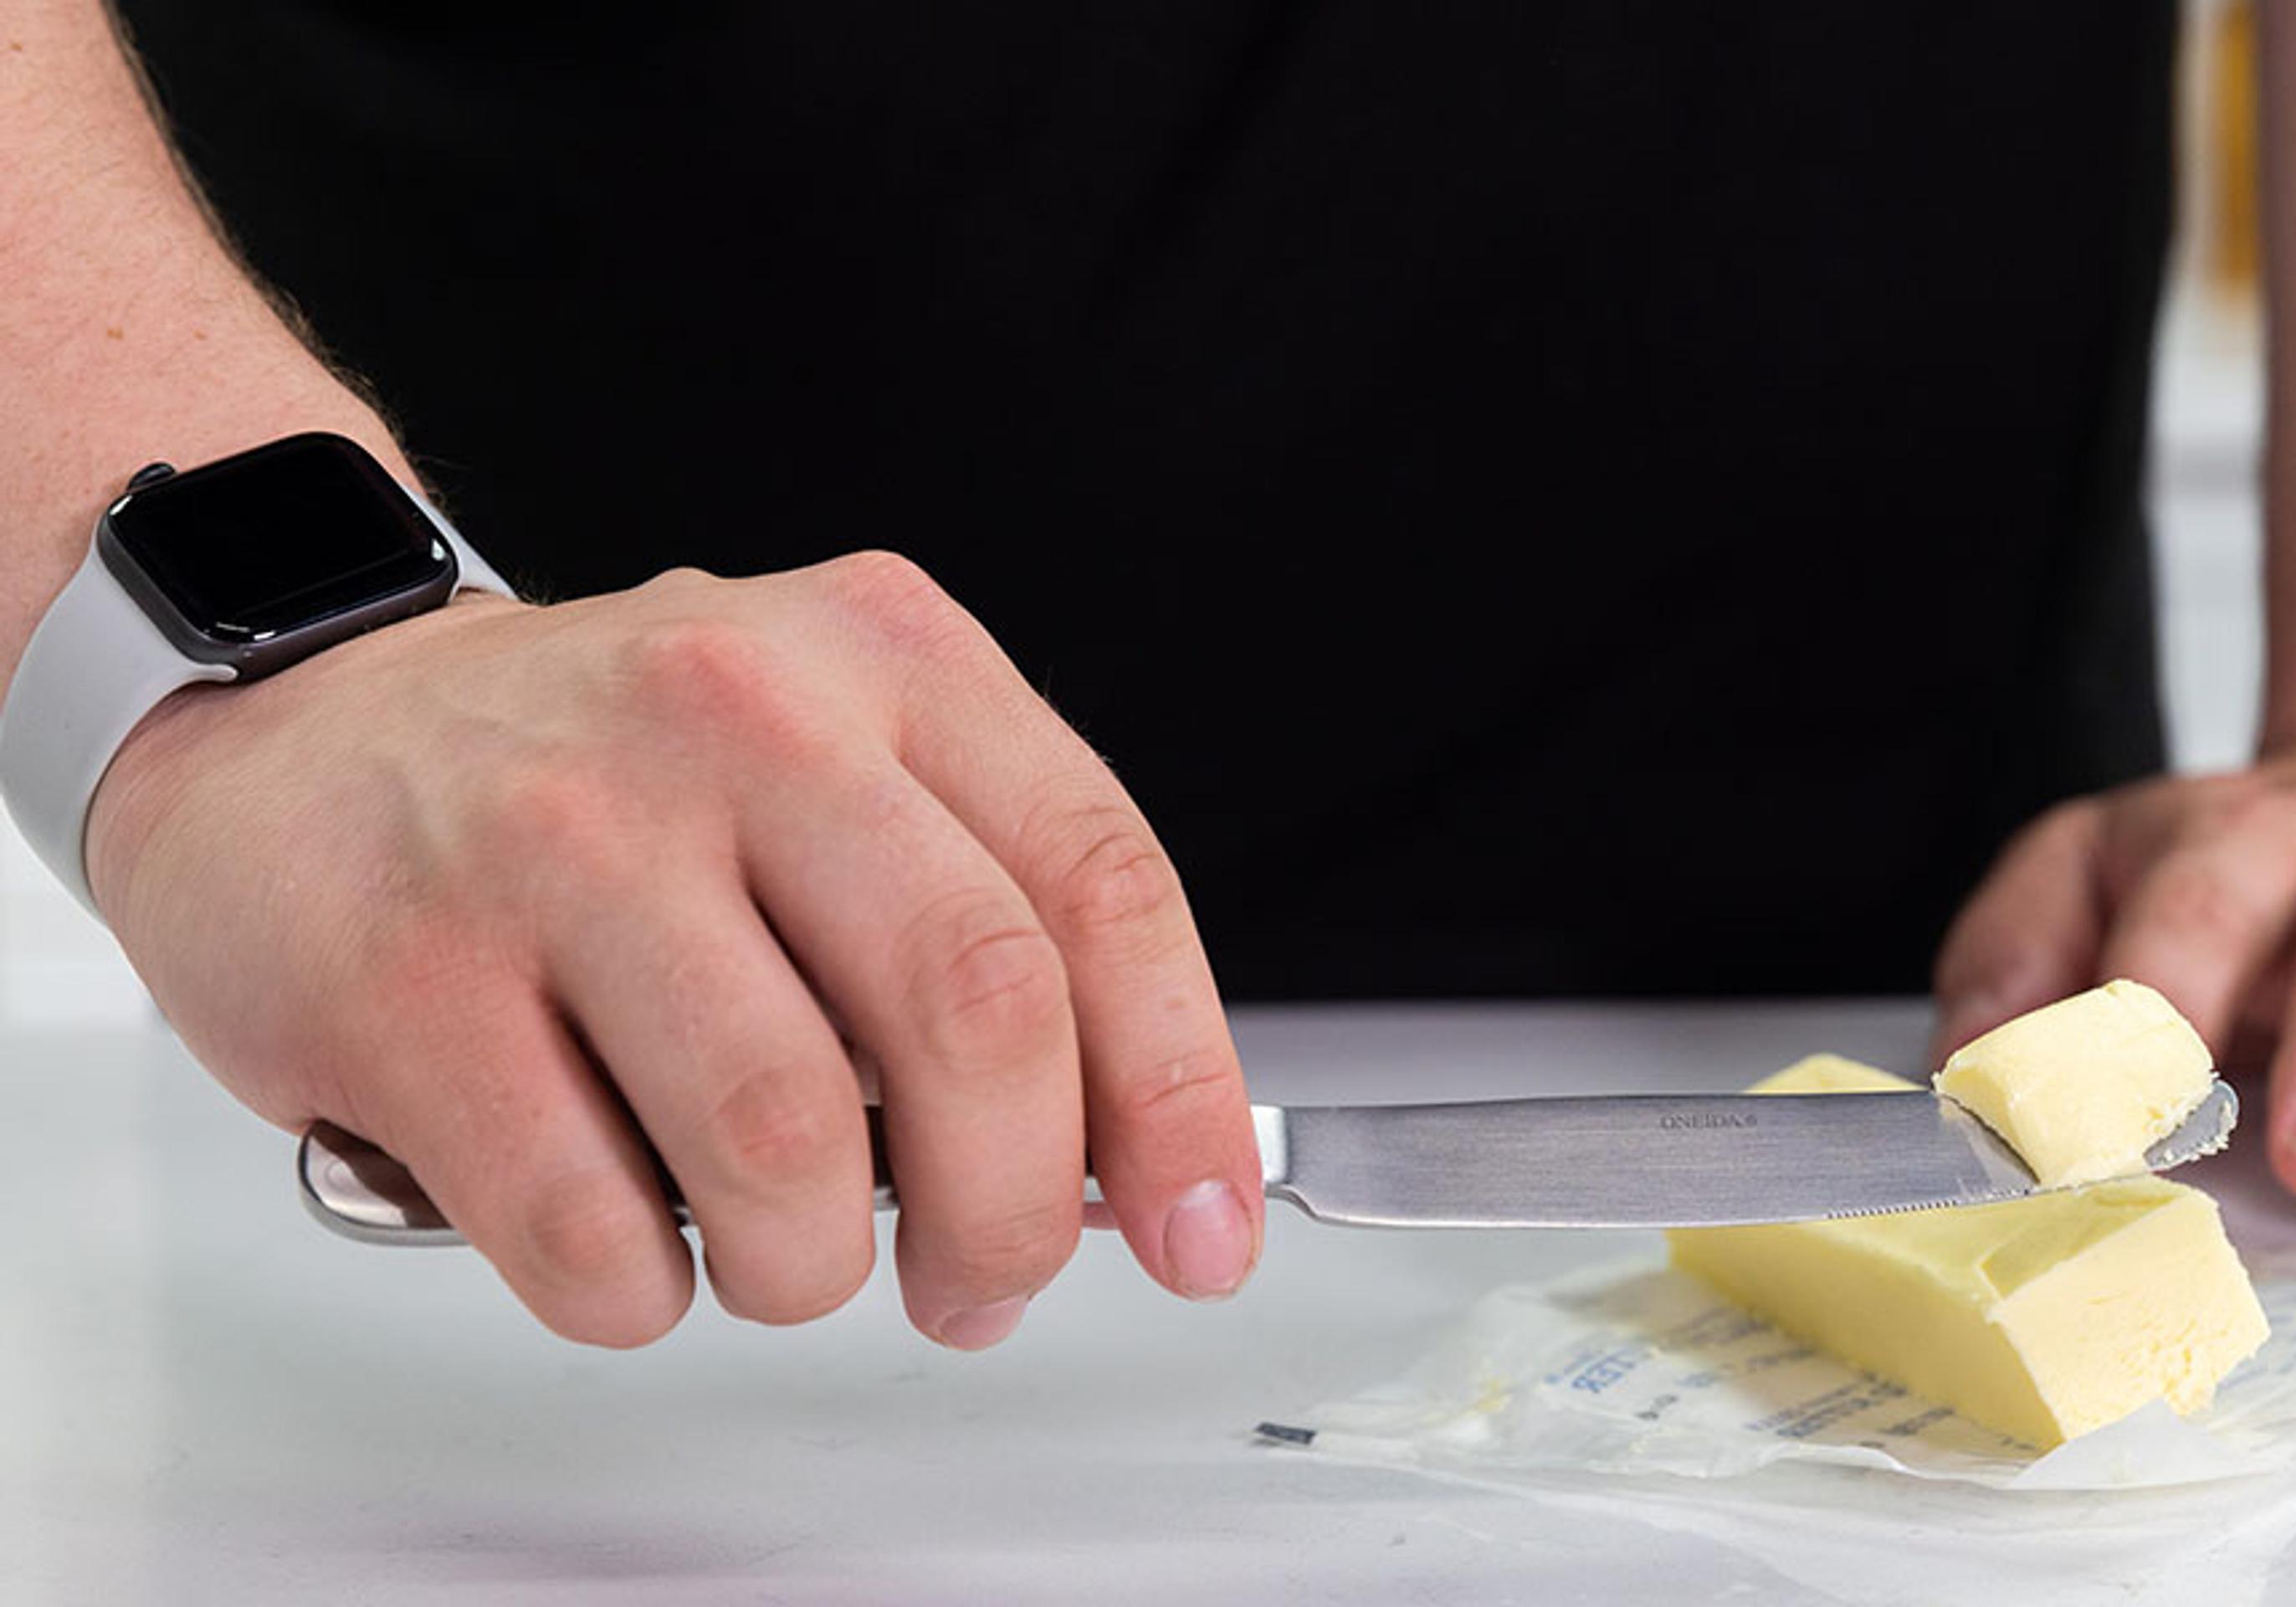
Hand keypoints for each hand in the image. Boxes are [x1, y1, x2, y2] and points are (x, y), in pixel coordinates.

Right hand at [86, 554, 1260, 1346]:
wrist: (301, 717)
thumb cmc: (605, 777)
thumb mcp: (843, 764)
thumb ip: (996, 922)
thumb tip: (1135, 1164)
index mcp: (886, 660)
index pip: (1102, 885)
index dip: (1179, 1088)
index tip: (1202, 1232)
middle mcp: (736, 717)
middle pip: (975, 1011)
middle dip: (1013, 1206)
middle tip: (982, 1277)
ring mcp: (560, 837)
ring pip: (788, 1138)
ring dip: (813, 1263)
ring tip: (784, 1251)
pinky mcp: (407, 975)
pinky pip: (590, 1226)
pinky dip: (641, 1291)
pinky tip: (629, 1242)